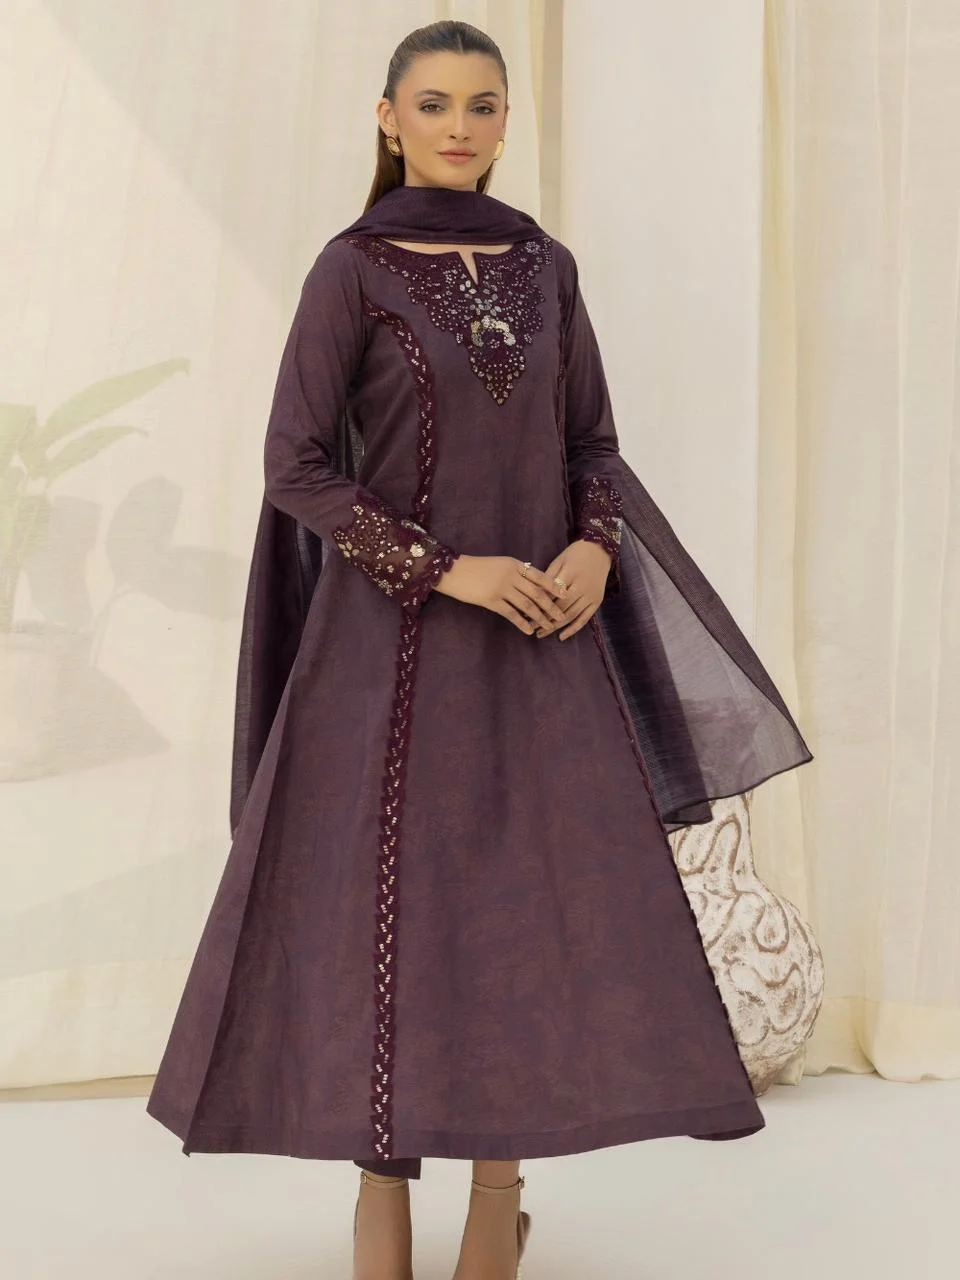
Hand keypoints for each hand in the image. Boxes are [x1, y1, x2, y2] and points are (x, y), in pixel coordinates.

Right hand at [434, 554, 568, 634]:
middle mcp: (511, 576)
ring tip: (548, 626)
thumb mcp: (500, 564)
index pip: (540, 576)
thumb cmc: (477, 568)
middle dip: (551, 606)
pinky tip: (528, 631)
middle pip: (537, 593)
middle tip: (561, 616)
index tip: (565, 596)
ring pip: (527, 605)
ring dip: (539, 617)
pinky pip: (511, 614)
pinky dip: (521, 623)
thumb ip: (516, 571)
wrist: (454, 571)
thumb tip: (532, 580)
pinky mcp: (491, 600)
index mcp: (515, 565)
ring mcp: (502, 588)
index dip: (554, 587)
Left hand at [532, 540, 611, 640]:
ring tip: (540, 633)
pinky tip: (561, 637)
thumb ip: (548, 578)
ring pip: (571, 615)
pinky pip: (585, 619)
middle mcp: (582, 587)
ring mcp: (591, 596)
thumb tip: (533, 596)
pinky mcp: (597, 602)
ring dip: (555, 627)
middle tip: (530, 627)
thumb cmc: (575, 554)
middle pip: (560, 608)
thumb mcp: (559, 561)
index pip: (552, 594)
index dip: (538, 605)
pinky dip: (573, 629)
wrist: (600, 550)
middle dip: (544, 619)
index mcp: (571, 574)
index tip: (524, 613)